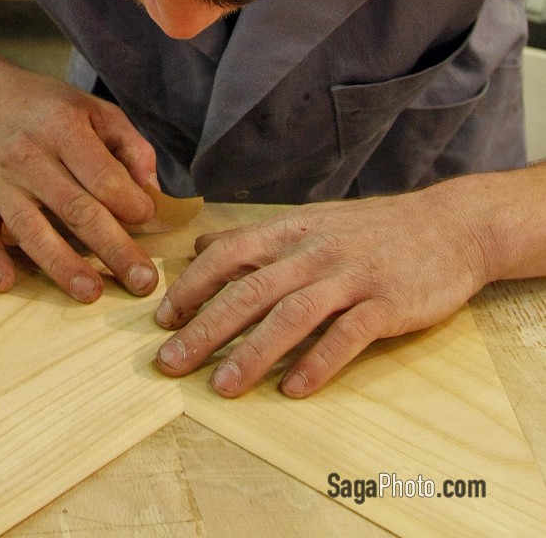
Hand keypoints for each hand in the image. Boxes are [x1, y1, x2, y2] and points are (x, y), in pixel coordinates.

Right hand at [0, 64, 160, 302]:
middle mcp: (27, 153)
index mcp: (62, 127)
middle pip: (75, 209)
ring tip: (90, 293)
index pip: (103, 176)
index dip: (131, 204)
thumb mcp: (94, 109)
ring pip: (31, 228)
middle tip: (142, 282)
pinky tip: (7, 283)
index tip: (148, 220)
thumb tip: (151, 192)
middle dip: (113, 248)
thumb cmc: (47, 109)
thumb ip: (130, 146)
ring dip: (61, 264)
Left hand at [153, 182, 491, 396]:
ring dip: (253, 352)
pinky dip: (319, 362)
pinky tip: (294, 389)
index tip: (161, 319)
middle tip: (170, 361)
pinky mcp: (387, 303)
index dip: (192, 285)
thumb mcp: (310, 222)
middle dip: (205, 327)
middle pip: (251, 289)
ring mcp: (352, 276)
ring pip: (292, 314)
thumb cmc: (373, 229)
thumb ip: (256, 238)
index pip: (228, 253)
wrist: (450, 226)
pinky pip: (347, 334)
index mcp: (291, 230)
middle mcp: (315, 251)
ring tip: (222, 386)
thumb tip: (200, 246)